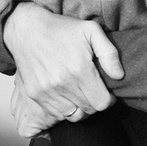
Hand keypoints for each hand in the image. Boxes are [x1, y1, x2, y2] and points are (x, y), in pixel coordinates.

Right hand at [1, 4, 121, 134]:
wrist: (27, 30)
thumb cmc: (62, 29)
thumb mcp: (92, 31)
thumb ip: (109, 54)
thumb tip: (119, 76)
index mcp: (79, 70)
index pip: (101, 103)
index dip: (109, 100)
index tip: (108, 93)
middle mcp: (61, 84)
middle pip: (88, 111)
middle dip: (96, 103)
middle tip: (95, 91)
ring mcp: (46, 92)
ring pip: (73, 116)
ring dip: (81, 108)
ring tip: (82, 94)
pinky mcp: (35, 95)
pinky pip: (55, 114)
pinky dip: (65, 109)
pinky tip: (67, 95)